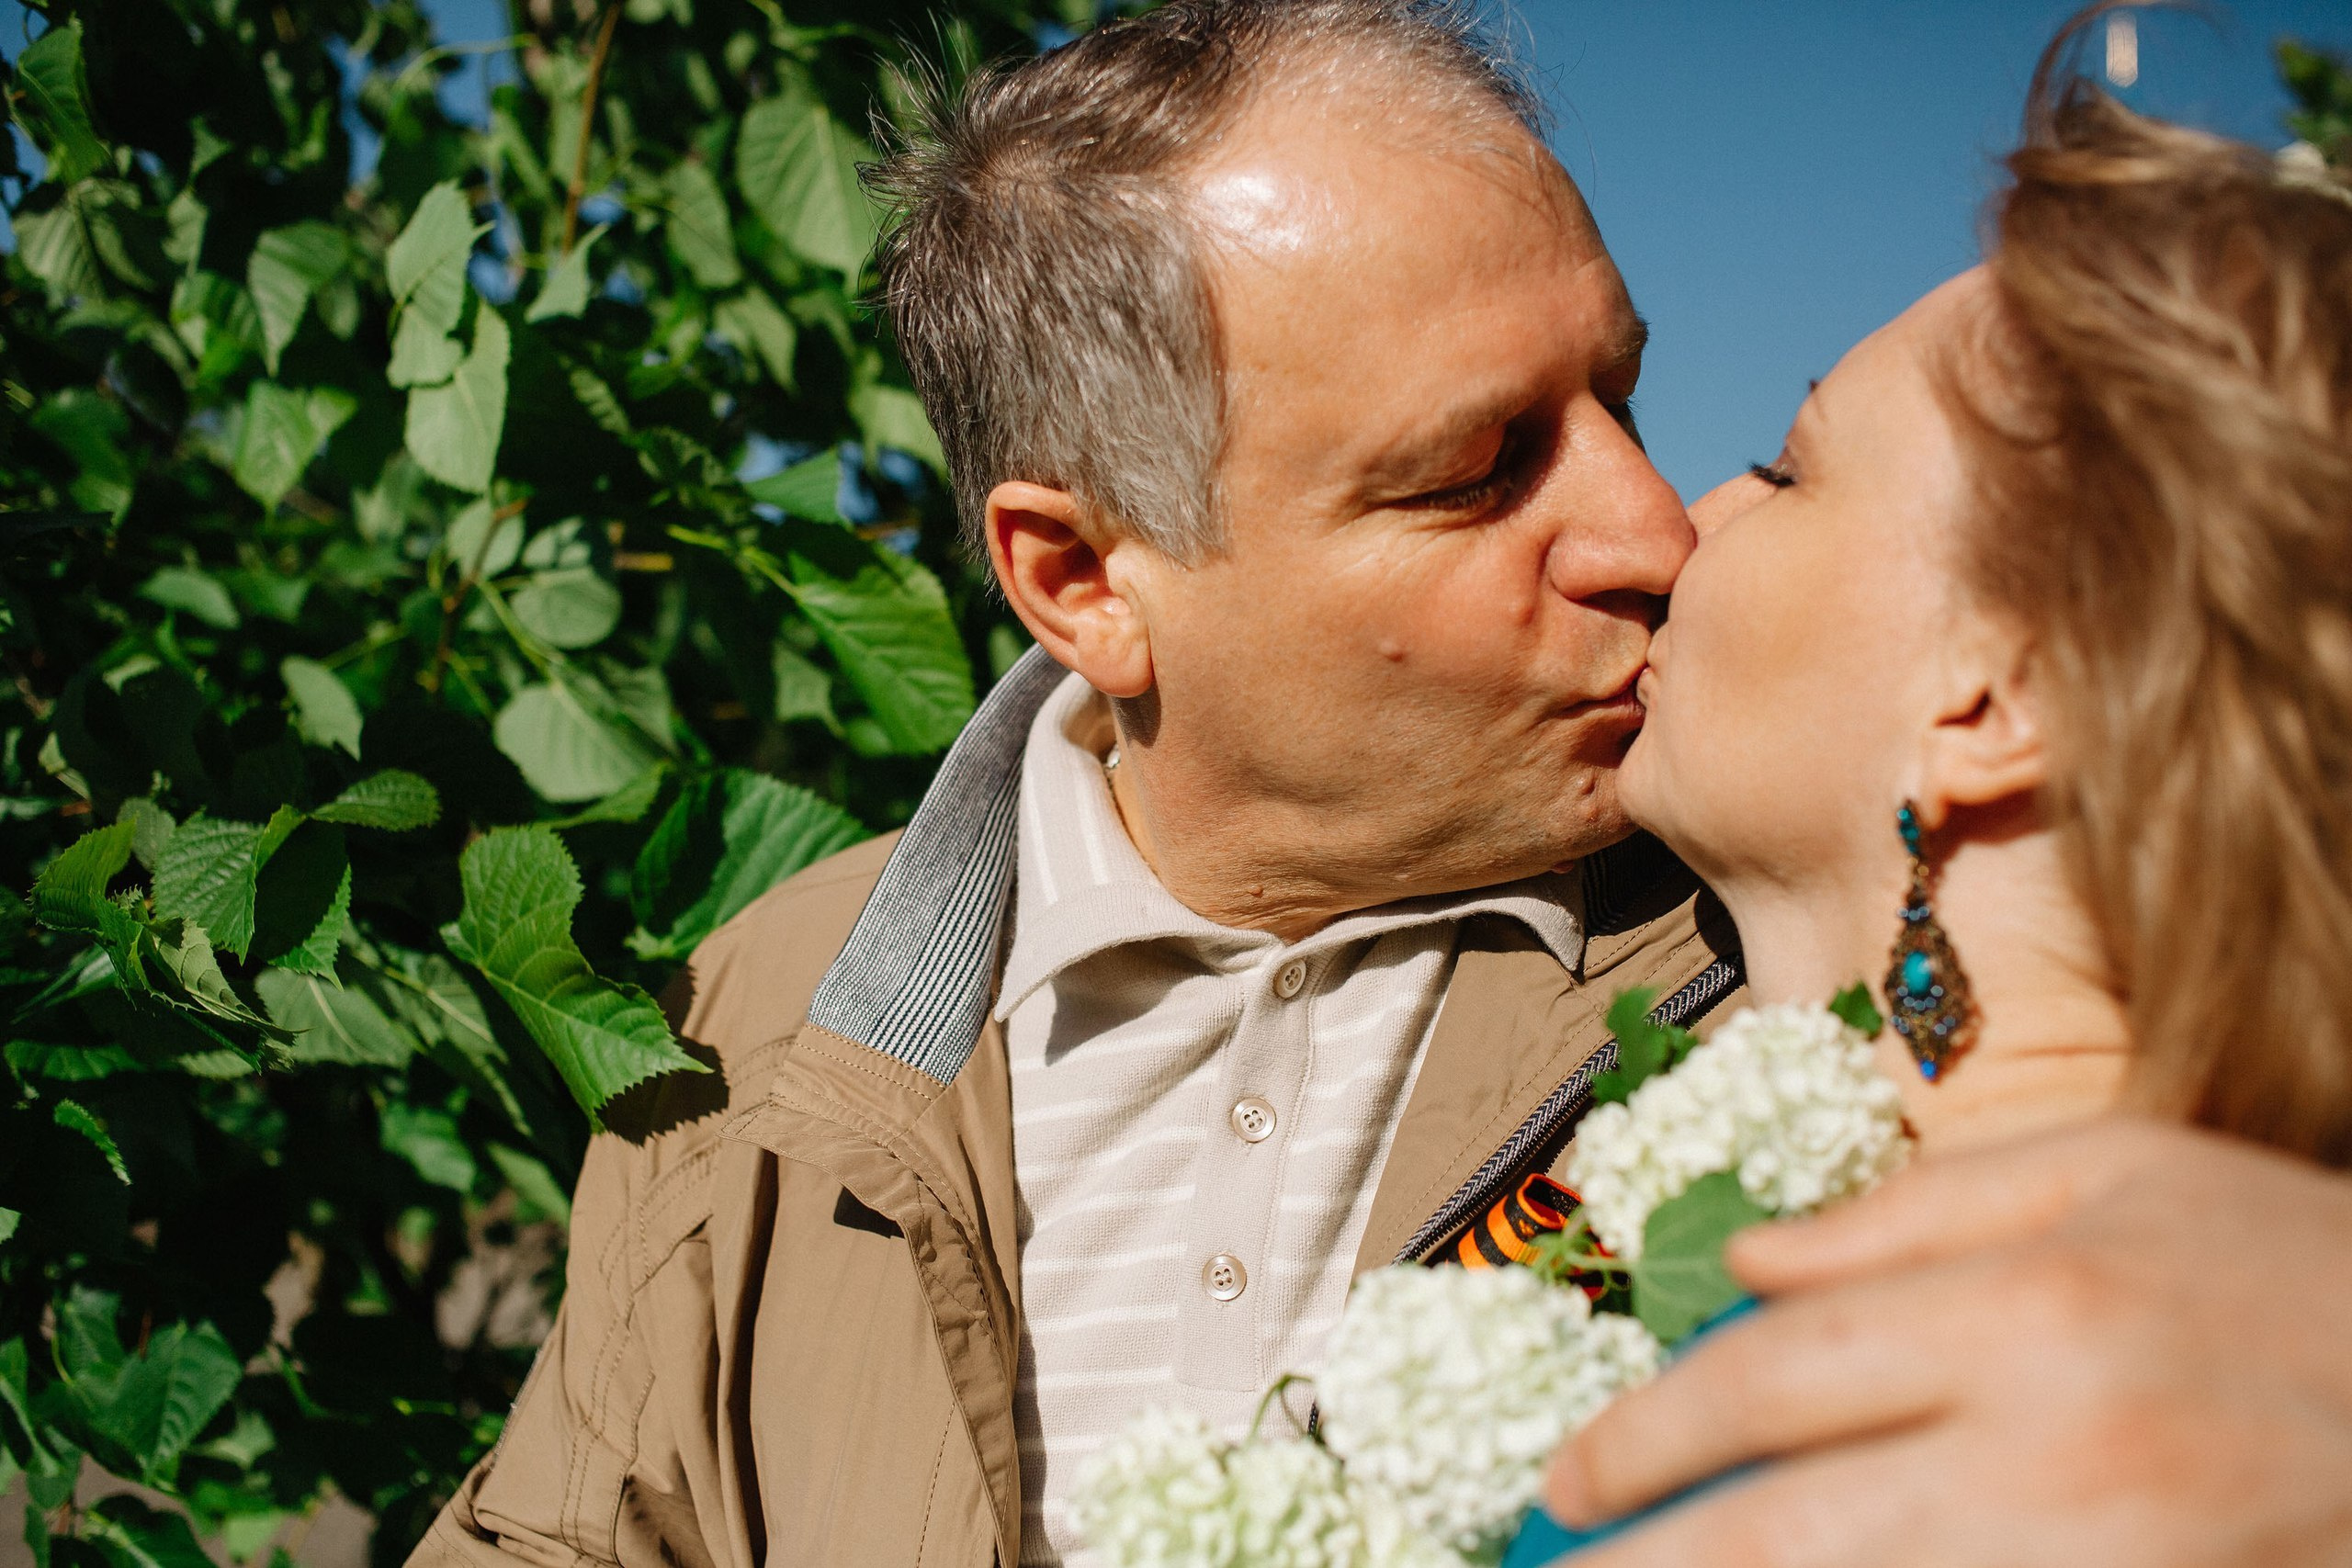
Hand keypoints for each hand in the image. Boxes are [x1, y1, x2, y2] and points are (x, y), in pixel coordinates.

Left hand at [1542, 1117, 2351, 1566]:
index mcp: (2026, 1307)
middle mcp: (2054, 1449)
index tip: (1561, 1479)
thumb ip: (1909, 1217)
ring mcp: (2106, 1561)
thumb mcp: (2116, 1172)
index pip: (1773, 1379)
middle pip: (1785, 1534)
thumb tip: (1739, 1264)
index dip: (1645, 1438)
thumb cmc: (2289, 1267)